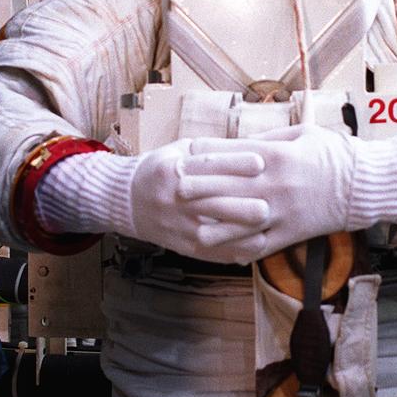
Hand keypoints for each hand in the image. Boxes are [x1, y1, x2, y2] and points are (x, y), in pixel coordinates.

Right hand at [128, 140, 269, 262]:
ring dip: (241, 231)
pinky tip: (257, 246)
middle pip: (211, 202)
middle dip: (240, 204)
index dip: (235, 164)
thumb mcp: (183, 150)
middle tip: (267, 204)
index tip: (261, 162)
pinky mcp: (184, 247)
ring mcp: (179, 225)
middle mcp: (175, 198)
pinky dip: (235, 251)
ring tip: (267, 226)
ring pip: (212, 232)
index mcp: (175, 169)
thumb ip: (216, 150)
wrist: (129, 200)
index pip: (208, 165)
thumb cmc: (166, 169)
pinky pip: (212, 253)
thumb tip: (256, 143)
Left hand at [182, 125, 357, 262]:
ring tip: (189, 226)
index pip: (230, 154)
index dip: (206, 154)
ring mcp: (281, 212)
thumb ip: (271, 138)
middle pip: (225, 188)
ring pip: (237, 222)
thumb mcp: (303, 134)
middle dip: (197, 188)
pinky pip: (260, 245)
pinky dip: (241, 249)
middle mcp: (273, 185)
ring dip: (211, 224)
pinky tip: (224, 251)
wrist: (365, 185)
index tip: (186, 153)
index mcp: (276, 156)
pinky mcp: (291, 233)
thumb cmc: (336, 154)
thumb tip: (243, 142)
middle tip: (173, 188)